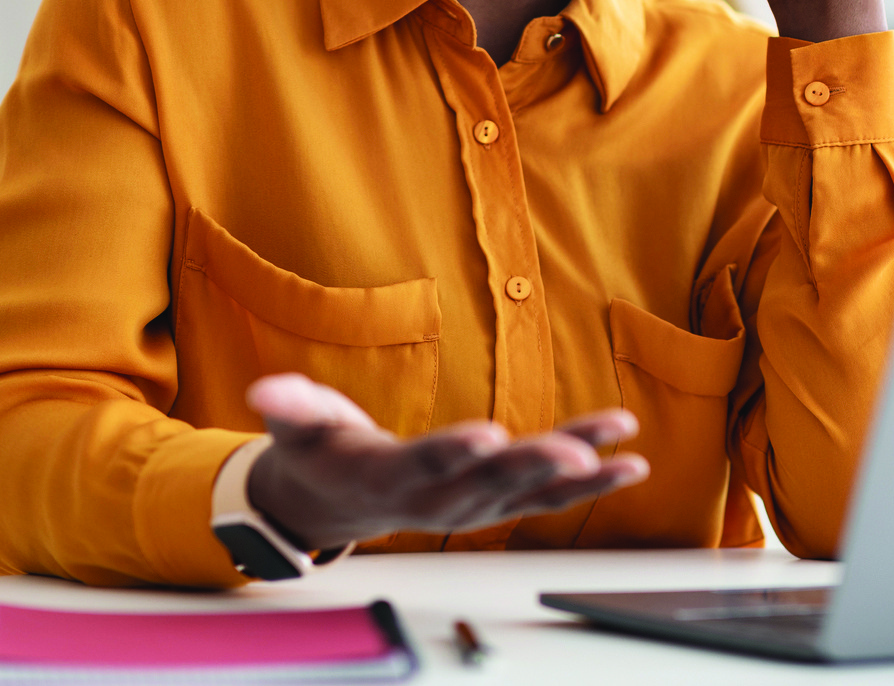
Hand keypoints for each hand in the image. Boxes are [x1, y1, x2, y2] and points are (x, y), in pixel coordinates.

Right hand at [242, 374, 647, 549]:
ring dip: (580, 476)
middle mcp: (440, 498)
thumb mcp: (299, 428)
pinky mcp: (498, 500)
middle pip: (491, 483)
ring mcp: (474, 504)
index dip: (456, 451)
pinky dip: (591, 480)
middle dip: (535, 468)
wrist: (339, 503)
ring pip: (531, 492)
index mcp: (392, 475)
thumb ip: (290, 407)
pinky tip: (629, 461)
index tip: (488, 435)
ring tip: (624, 456)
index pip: (426, 463)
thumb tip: (264, 389)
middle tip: (576, 454)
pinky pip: (550, 495)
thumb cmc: (325, 455)